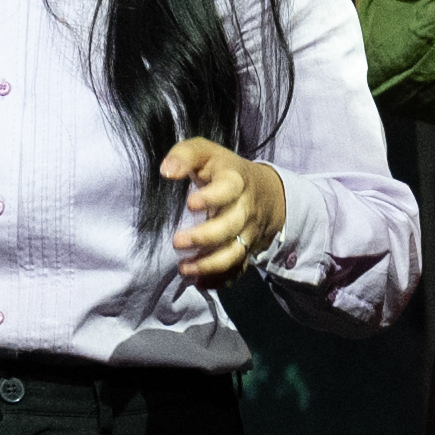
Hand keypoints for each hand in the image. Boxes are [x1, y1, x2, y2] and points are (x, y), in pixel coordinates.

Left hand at [162, 138, 288, 279]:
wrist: (267, 193)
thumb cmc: (224, 170)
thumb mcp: (207, 153)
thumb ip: (185, 155)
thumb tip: (167, 170)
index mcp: (235, 180)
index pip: (229, 188)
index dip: (212, 197)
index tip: (190, 204)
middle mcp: (244, 208)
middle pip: (231, 226)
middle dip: (204, 237)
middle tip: (177, 242)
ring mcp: (247, 232)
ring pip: (235, 253)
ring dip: (210, 265)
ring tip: (183, 268)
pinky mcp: (246, 250)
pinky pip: (238, 269)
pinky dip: (220, 280)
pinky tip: (199, 282)